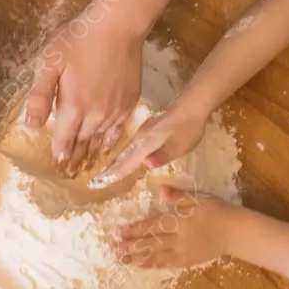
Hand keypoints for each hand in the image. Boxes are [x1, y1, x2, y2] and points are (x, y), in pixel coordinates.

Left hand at [25, 0, 143, 176]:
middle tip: (69, 170)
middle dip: (75, 157)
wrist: (118, 24)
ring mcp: (116, 110)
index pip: (64, 140)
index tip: (56, 166)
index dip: (59, 154)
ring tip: (86, 164)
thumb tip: (29, 127)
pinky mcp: (130, 102)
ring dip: (92, 152)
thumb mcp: (50, 62)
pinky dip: (110, 140)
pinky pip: (118, 129)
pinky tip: (107, 145)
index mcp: (74, 107)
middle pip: (83, 143)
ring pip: (101, 139)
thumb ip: (39, 96)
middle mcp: (97, 115)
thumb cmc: (78, 39)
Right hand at [90, 103, 207, 186]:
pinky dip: (124, 154)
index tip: (96, 184)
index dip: (112, 174)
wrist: (193, 104)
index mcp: (146, 144)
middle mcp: (140, 138)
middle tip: (95, 181)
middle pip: (121, 157)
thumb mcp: (180, 146)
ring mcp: (143, 132)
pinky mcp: (148, 129)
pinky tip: (125, 156)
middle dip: (109, 170)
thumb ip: (162, 155)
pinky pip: (131, 145)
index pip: (126, 163)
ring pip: (125, 150)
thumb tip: (145, 164)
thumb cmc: (188, 128)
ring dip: (115, 162)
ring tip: (106, 172)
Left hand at [113, 186, 240, 268]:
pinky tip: (140, 265)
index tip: (118, 231)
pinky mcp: (186, 262)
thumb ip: (179, 196)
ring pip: (155, 256)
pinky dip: (151, 265)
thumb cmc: (217, 211)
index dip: (134, 229)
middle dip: (129, 246)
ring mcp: (182, 253)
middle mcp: (177, 240)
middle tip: (112, 248)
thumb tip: (162, 190)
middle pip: (149, 243)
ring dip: (136, 258)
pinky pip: (165, 264)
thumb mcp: (199, 199)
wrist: (235, 232)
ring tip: (120, 259)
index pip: (151, 226)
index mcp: (179, 222)